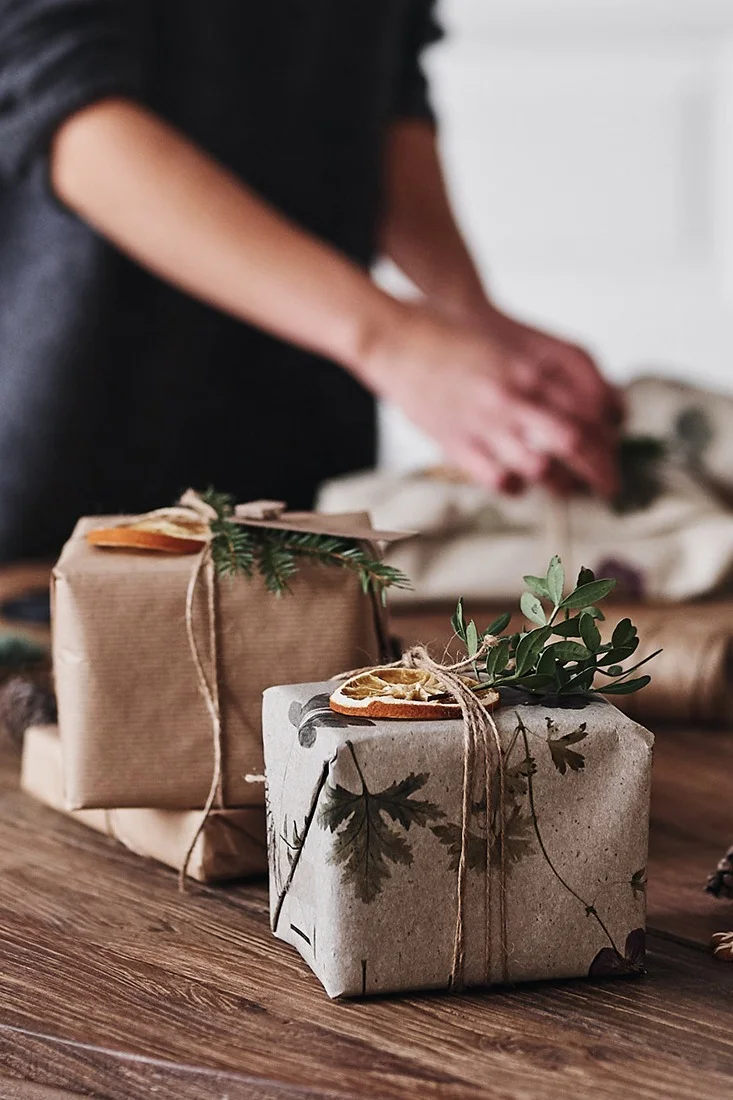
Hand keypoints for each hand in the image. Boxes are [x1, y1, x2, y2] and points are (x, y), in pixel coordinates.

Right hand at [358, 302, 619, 497]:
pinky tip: (519, 483)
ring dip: (562, 485)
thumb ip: (547, 371)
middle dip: (601, 471)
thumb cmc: (455, 335)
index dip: (610, 436)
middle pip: (577, 443)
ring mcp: (485, 422)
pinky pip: (499, 481)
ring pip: (543, 469)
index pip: (591, 410)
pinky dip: (516, 488)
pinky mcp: (457, 443)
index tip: (615, 449)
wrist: (396, 337)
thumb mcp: (508, 345)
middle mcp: (514, 397)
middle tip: (610, 488)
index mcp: (530, 369)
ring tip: (566, 489)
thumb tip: (593, 402)